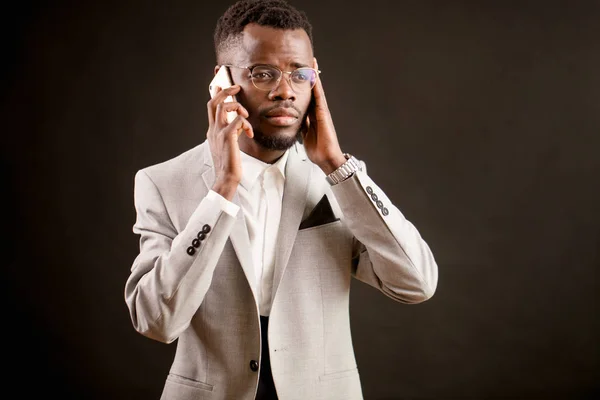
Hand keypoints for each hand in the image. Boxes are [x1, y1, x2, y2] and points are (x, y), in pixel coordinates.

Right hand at [206, 85, 253, 199]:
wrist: (226, 177)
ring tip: (245, 116)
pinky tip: (249, 133)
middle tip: (236, 88)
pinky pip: (237, 120)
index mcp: (212, 130)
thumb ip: (232, 131)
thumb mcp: (229, 144)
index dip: (215, 94)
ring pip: (224, 107)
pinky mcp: (227, 137)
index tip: (220, 84)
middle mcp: (213, 129)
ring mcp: (218, 133)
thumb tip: (239, 122)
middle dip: (225, 91)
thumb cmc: (229, 163)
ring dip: (237, 107)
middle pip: (214, 102)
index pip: (210, 107)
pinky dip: (245, 123)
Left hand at [301, 57, 346, 174]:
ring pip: (317, 91)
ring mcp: (322, 112)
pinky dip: (317, 87)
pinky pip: (319, 98)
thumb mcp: (305, 135)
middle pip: (312, 90)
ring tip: (312, 63)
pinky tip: (314, 78)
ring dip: (314, 77)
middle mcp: (318, 111)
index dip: (303, 86)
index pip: (307, 98)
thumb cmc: (317, 149)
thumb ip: (302, 126)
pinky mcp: (324, 114)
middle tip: (307, 62)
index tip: (299, 75)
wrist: (326, 158)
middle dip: (310, 77)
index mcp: (312, 116)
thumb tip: (294, 120)